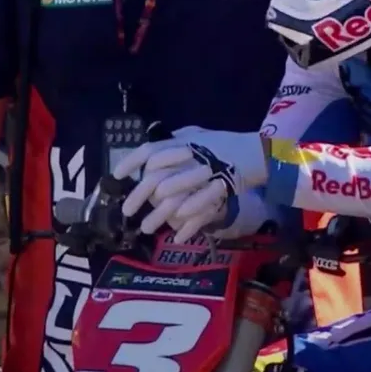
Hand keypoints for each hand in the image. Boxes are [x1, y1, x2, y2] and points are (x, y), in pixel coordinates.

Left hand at [111, 127, 266, 241]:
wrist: (254, 151)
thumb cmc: (223, 143)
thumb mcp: (196, 135)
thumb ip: (175, 140)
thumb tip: (153, 152)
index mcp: (181, 143)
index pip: (149, 151)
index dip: (131, 162)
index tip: (116, 175)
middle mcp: (189, 159)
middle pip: (155, 180)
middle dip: (138, 197)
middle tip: (127, 211)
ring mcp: (203, 177)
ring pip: (173, 201)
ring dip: (158, 217)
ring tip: (147, 229)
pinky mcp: (218, 192)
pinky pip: (199, 213)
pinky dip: (188, 227)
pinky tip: (178, 236)